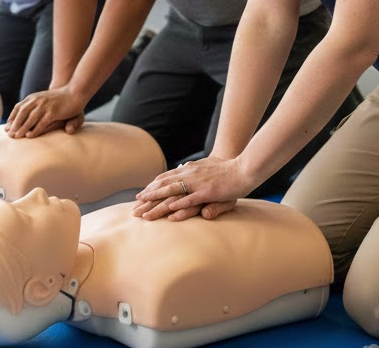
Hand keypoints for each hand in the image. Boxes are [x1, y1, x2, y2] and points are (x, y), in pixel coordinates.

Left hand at [5, 87, 85, 137]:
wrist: (75, 92)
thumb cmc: (59, 98)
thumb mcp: (44, 99)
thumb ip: (34, 106)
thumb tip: (21, 114)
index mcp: (34, 97)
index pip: (19, 107)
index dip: (12, 117)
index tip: (7, 126)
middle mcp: (37, 100)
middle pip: (21, 113)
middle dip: (14, 124)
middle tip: (9, 134)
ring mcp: (45, 106)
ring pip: (30, 119)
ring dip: (22, 129)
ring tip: (16, 137)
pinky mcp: (53, 113)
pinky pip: (41, 123)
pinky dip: (35, 130)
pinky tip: (30, 136)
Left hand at [132, 156, 250, 221]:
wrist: (243, 166)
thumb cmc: (226, 168)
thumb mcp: (206, 168)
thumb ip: (193, 170)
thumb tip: (181, 167)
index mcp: (188, 170)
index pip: (164, 178)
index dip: (151, 187)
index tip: (140, 196)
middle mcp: (189, 174)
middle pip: (164, 187)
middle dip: (148, 198)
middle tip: (134, 209)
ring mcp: (198, 183)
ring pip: (173, 193)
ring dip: (157, 204)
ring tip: (145, 213)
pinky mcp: (208, 191)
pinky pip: (191, 199)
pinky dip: (180, 204)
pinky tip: (170, 210)